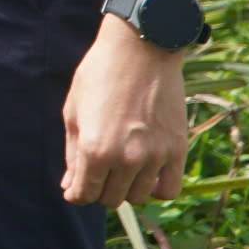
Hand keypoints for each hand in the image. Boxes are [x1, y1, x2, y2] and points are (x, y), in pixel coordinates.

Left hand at [61, 16, 189, 204]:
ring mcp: (155, 156)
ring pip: (139, 197)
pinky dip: (156, 188)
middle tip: (99, 171)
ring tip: (122, 168)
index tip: (77, 189)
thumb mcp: (73, 112)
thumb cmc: (99, 75)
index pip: (85, 194)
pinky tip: (146, 173)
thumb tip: (71, 187)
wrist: (141, 50)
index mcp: (94, 149)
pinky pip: (169, 190)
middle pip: (111, 199)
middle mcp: (126, 158)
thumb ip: (72, 154)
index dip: (77, 194)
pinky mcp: (177, 150)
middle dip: (100, 190)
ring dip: (127, 188)